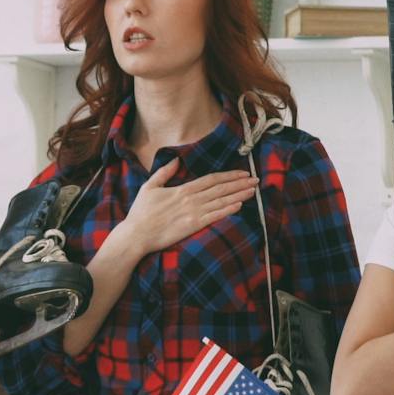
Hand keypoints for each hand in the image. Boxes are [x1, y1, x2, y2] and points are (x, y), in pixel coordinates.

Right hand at [107, 161, 257, 258]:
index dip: (229, 175)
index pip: (211, 179)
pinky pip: (215, 216)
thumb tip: (177, 160)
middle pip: (221, 188)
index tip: (242, 173)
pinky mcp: (193, 226)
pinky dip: (228, 210)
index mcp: (183, 189)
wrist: (137, 234)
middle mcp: (191, 198)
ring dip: (239, 194)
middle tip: (255, 180)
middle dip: (240, 183)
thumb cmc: (141, 212)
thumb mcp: (150, 187)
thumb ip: (164, 172)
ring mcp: (194, 212)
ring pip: (221, 201)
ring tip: (253, 191)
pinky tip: (240, 205)